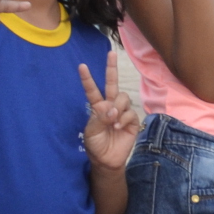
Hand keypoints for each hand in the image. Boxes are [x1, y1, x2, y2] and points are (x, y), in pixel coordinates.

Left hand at [80, 55, 142, 170]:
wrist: (107, 160)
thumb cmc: (96, 145)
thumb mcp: (91, 132)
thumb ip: (100, 118)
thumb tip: (113, 109)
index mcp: (97, 107)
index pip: (92, 90)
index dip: (87, 79)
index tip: (81, 66)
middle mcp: (110, 106)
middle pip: (112, 83)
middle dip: (111, 68)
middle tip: (111, 53)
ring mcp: (122, 112)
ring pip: (123, 97)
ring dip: (118, 107)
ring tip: (113, 121)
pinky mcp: (132, 121)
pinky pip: (130, 112)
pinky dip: (124, 118)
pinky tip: (119, 127)